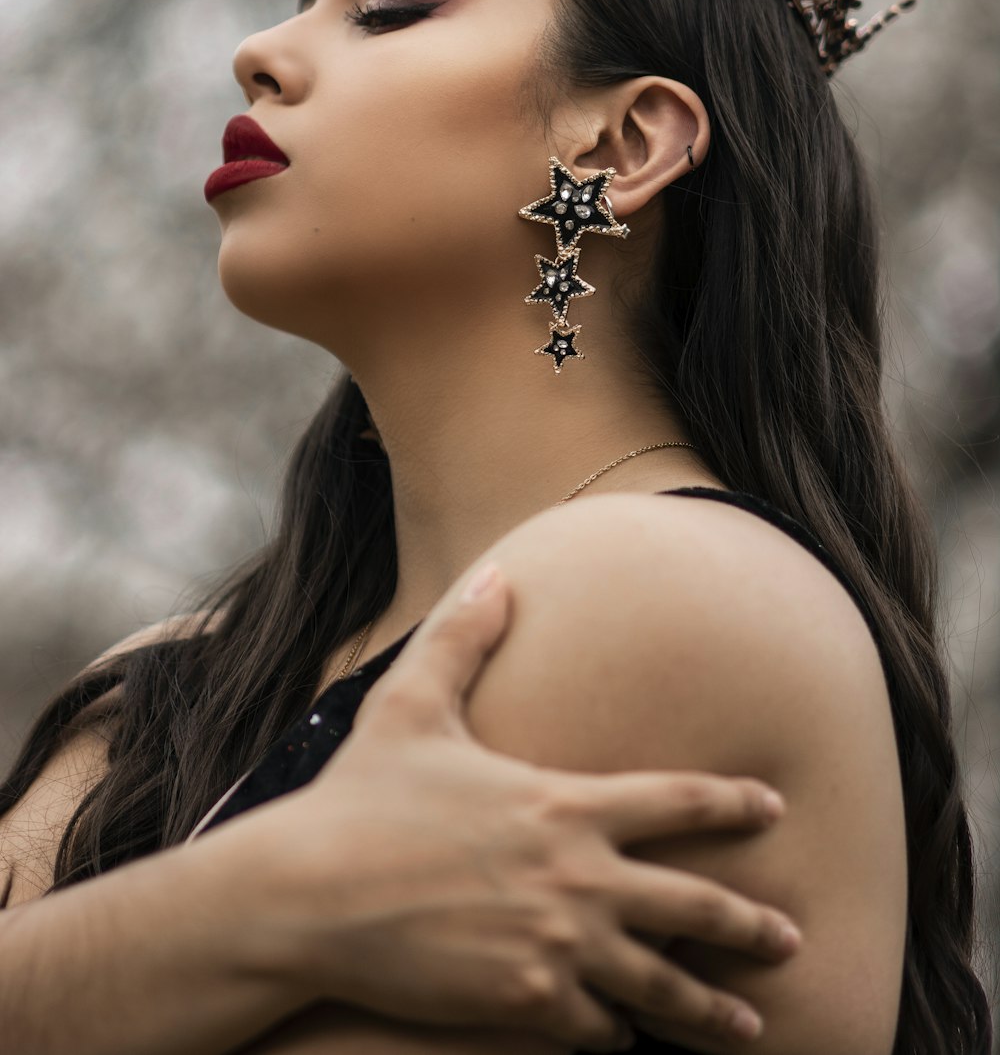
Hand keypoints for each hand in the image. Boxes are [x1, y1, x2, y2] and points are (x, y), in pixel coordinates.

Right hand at [266, 561, 800, 1052]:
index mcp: (563, 802)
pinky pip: (593, 1027)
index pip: (677, 799)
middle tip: (792, 939)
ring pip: (657, 985)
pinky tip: (624, 1039)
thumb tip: (497, 574)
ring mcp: (555, 945)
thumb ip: (462, 639)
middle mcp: (577, 877)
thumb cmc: (359, 797)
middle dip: (751, 924)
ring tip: (749, 1026)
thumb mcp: (411, 704)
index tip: (775, 808)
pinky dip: (614, 1033)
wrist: (307, 897)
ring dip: (707, 1007)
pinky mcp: (523, 1003)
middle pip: (694, 904)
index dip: (733, 803)